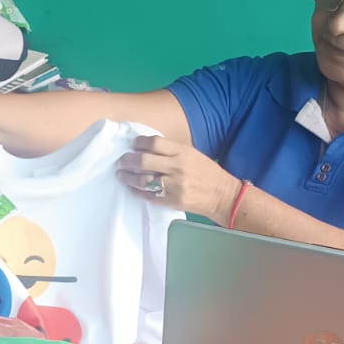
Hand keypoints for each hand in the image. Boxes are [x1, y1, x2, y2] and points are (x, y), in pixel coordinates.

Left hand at [117, 135, 240, 219]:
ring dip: (128, 177)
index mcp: (182, 152)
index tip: (132, 144)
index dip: (139, 142)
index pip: (154, 143)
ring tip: (122, 174)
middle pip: (143, 161)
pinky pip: (148, 195)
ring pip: (142, 180)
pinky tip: (132, 188)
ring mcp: (173, 186)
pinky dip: (137, 191)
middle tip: (121, 161)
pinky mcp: (171, 201)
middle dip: (127, 160)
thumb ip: (171, 151)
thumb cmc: (206, 172)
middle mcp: (177, 168)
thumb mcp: (192, 154)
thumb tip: (146, 147)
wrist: (222, 195)